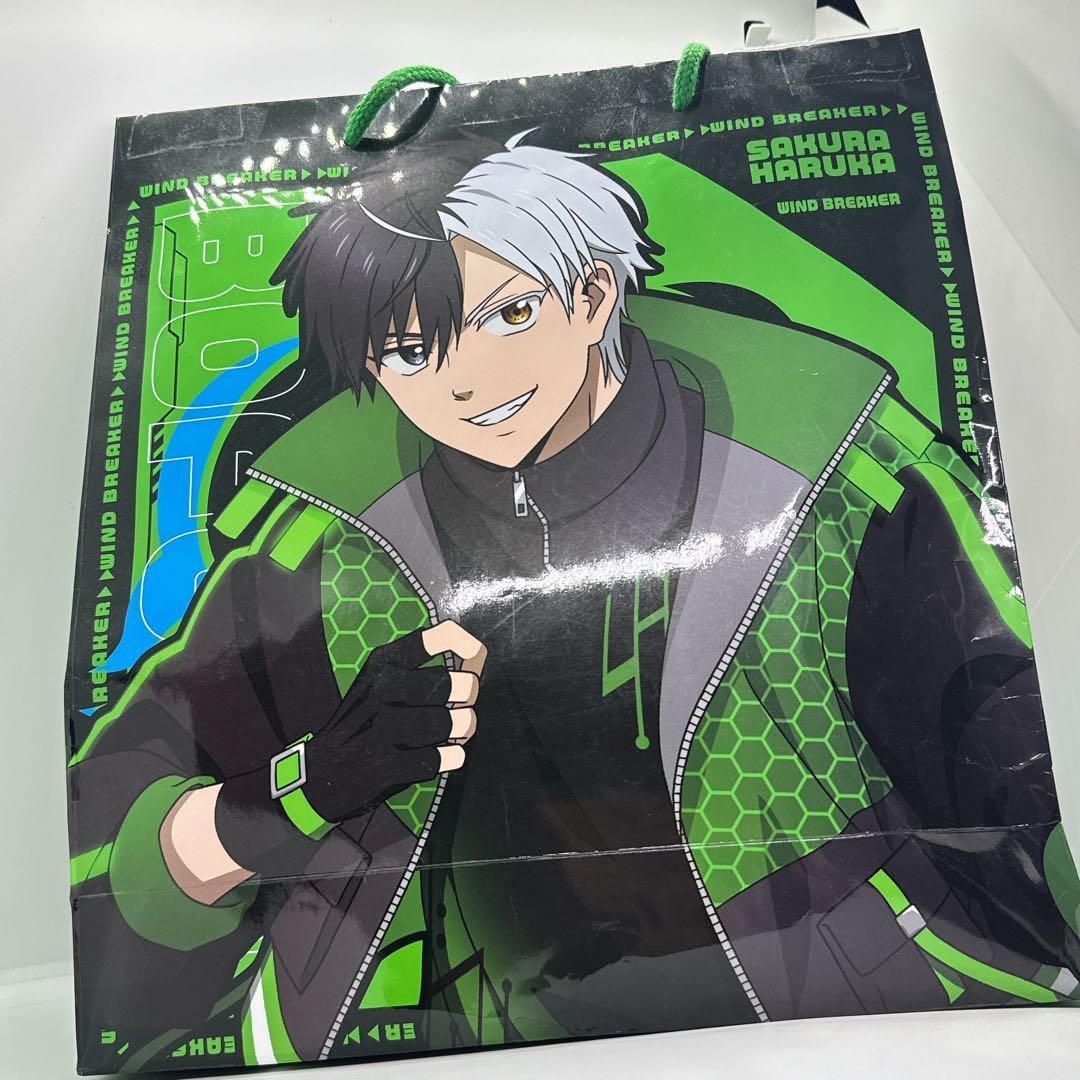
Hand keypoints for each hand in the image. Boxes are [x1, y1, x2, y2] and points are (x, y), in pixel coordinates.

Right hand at [302, 620, 485, 823]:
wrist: (322, 771)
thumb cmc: (365, 720)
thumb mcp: (382, 681)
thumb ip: (426, 667)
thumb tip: (477, 658)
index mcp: (383, 662)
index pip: (437, 637)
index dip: (466, 644)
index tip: (474, 655)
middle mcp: (382, 688)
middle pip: (456, 685)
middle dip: (467, 699)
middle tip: (461, 707)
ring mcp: (381, 727)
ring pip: (453, 723)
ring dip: (461, 730)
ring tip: (453, 732)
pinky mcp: (385, 764)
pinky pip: (440, 758)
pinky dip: (449, 758)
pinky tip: (444, 755)